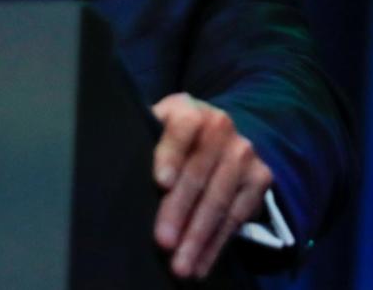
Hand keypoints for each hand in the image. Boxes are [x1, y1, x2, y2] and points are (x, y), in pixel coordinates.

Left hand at [151, 93, 272, 279]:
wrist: (217, 131)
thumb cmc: (171, 134)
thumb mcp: (155, 125)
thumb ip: (143, 140)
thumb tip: (112, 167)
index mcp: (189, 109)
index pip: (182, 128)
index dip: (171, 154)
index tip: (161, 183)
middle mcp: (221, 126)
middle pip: (198, 173)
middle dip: (179, 211)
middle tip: (163, 242)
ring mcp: (244, 152)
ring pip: (219, 199)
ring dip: (198, 236)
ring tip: (181, 264)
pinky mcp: (260, 177)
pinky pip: (237, 216)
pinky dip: (216, 244)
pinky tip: (201, 262)